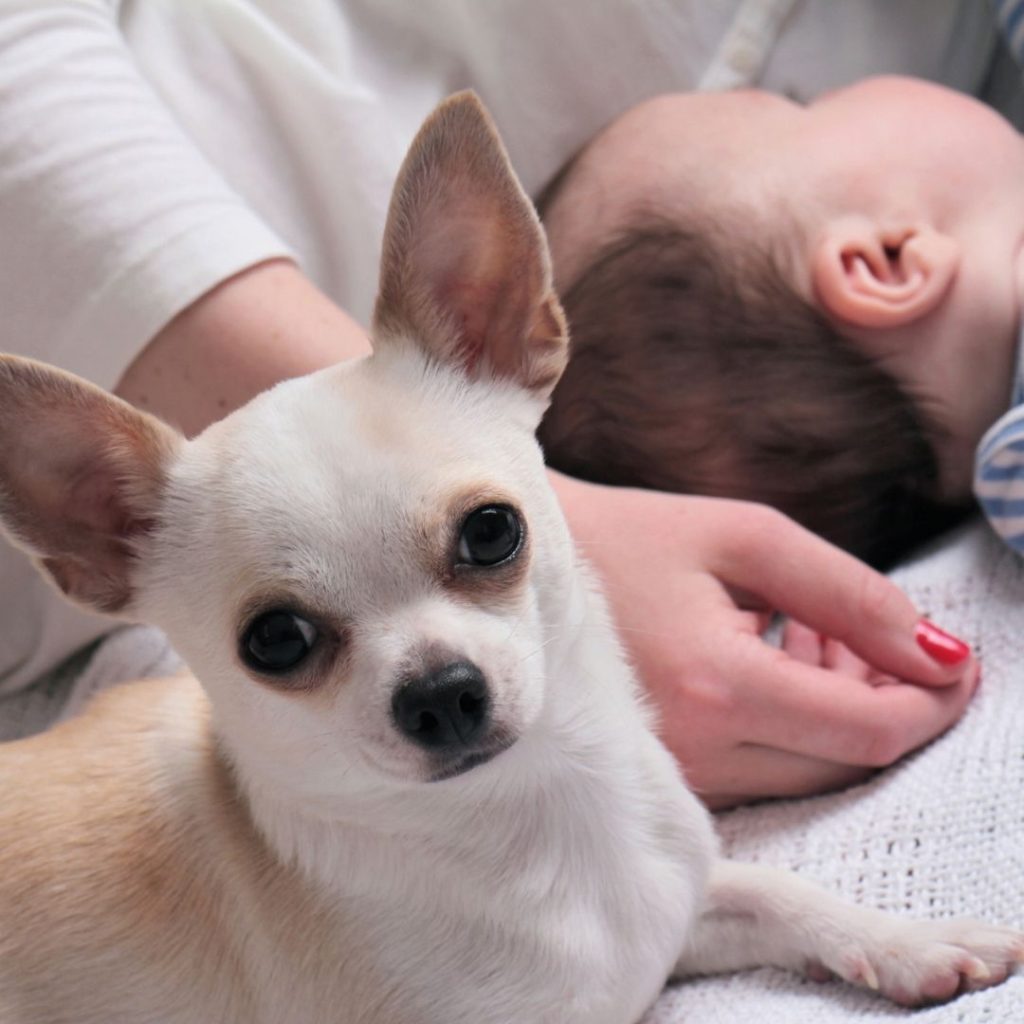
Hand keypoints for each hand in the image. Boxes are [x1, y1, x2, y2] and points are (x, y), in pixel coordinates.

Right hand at [550, 476, 976, 808]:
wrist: (516, 575)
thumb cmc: (623, 540)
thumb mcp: (742, 537)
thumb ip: (850, 592)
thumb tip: (938, 653)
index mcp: (715, 684)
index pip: (867, 730)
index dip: (932, 699)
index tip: (956, 660)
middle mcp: (693, 751)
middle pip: (845, 759)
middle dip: (886, 695)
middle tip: (860, 624)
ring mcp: (671, 774)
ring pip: (806, 770)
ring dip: (838, 705)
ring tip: (807, 625)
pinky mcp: (658, 777)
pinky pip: (760, 770)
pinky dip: (792, 722)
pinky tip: (772, 655)